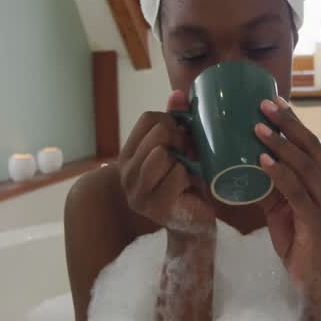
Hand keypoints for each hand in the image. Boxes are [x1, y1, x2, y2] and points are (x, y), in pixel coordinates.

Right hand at [118, 91, 214, 233]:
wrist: (194, 226)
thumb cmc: (186, 186)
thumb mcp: (180, 151)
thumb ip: (176, 123)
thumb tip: (179, 94)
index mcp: (128, 156)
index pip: (148, 119)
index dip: (172, 121)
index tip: (185, 136)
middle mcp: (126, 174)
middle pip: (157, 134)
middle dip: (181, 139)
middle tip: (192, 154)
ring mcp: (138, 193)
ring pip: (163, 154)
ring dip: (185, 160)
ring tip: (190, 171)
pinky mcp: (155, 207)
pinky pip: (177, 175)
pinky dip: (191, 177)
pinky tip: (191, 188)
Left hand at [254, 96, 320, 295]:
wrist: (313, 280)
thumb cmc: (298, 241)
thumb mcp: (281, 206)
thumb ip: (270, 184)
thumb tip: (244, 161)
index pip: (311, 144)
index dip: (294, 121)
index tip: (275, 99)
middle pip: (311, 147)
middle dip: (288, 123)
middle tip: (264, 104)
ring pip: (305, 166)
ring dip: (280, 145)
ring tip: (257, 128)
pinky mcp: (316, 221)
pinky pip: (297, 192)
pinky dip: (279, 175)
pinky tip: (262, 162)